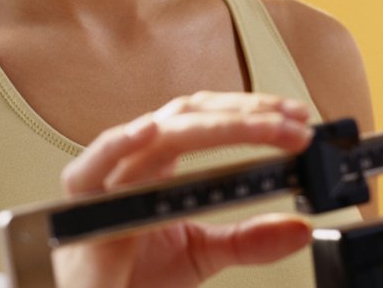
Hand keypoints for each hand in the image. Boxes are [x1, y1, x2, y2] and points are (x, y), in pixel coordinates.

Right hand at [53, 92, 315, 287]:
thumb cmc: (131, 280)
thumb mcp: (202, 254)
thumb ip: (249, 240)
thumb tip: (299, 229)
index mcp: (158, 166)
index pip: (207, 120)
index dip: (250, 112)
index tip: (296, 119)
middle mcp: (133, 162)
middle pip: (189, 115)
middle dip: (246, 113)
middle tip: (294, 122)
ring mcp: (108, 178)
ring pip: (161, 132)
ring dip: (218, 126)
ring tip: (265, 127)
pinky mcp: (84, 206)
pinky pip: (96, 165)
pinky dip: (121, 144)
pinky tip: (151, 131)